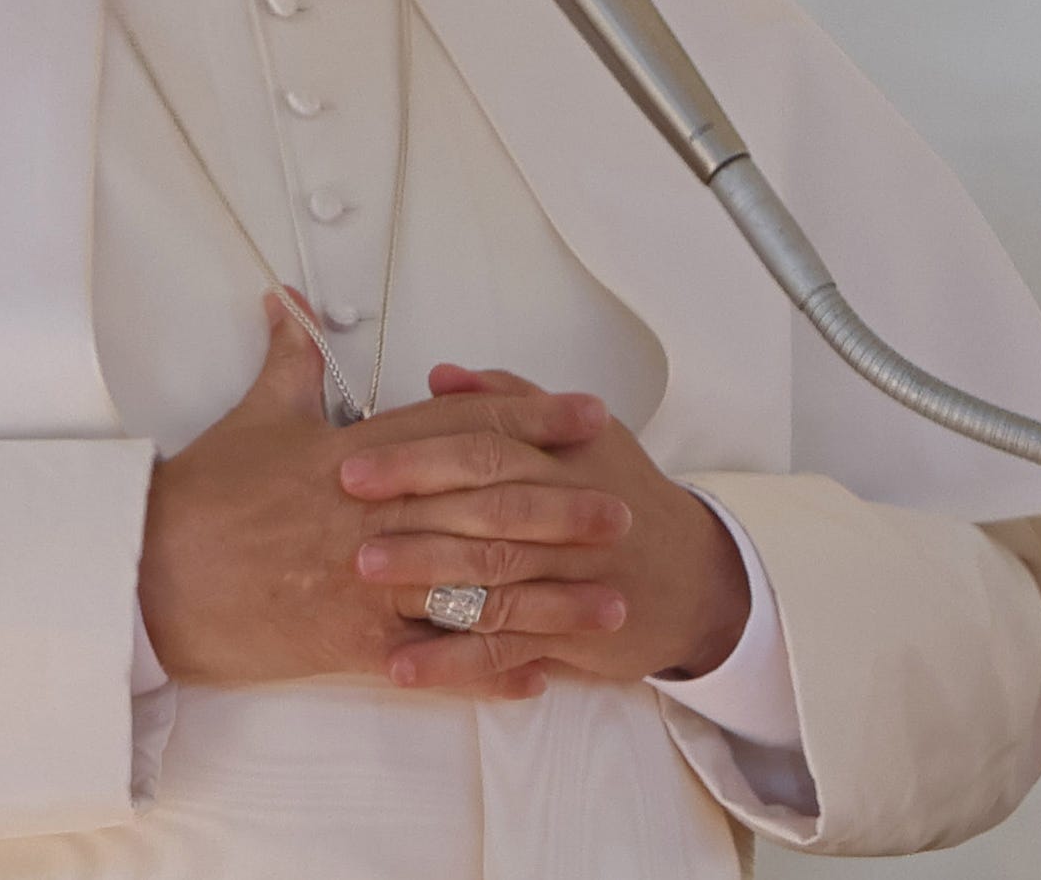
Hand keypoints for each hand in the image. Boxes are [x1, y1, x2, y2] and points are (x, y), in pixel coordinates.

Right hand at [137, 293, 614, 696]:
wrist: (148, 573)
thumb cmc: (201, 496)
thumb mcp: (253, 416)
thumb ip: (290, 360)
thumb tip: (293, 302)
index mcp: (354, 455)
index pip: (459, 428)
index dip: (528, 418)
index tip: (585, 415)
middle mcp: (371, 515)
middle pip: (483, 506)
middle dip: (560, 507)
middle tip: (622, 509)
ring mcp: (363, 582)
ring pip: (472, 586)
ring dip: (548, 596)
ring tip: (610, 600)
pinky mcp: (347, 643)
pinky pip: (432, 658)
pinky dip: (486, 668)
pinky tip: (535, 674)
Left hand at [338, 363, 752, 693]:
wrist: (694, 576)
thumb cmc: (621, 493)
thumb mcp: (579, 435)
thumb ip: (507, 400)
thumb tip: (440, 374)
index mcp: (562, 456)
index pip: (484, 447)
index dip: (416, 455)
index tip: (352, 465)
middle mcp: (569, 513)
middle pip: (486, 512)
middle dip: (413, 520)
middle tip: (346, 528)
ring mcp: (572, 578)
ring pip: (492, 580)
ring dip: (425, 586)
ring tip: (362, 588)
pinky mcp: (573, 633)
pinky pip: (506, 649)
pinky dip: (453, 661)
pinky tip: (403, 667)